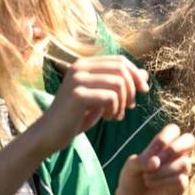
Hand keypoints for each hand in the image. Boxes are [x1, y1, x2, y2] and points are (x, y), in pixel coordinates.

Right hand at [31, 56, 149, 153]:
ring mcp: (77, 79)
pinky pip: (110, 97)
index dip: (136, 74)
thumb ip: (121, 85)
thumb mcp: (102, 99)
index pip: (120, 60)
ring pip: (119, 82)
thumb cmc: (75, 117)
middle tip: (130, 106)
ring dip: (123, 102)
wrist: (49, 134)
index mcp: (84, 64)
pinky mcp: (78, 95)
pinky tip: (108, 118)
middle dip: (132, 88)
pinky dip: (115, 109)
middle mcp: (80, 67)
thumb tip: (145, 74)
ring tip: (116, 115)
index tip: (143, 91)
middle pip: (122, 68)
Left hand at [115, 124, 193, 194]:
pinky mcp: (182, 185)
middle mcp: (175, 155)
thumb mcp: (130, 167)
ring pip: (185, 163)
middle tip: (158, 159)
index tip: (150, 152)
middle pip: (189, 139)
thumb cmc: (132, 179)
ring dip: (163, 170)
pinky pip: (181, 179)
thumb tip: (156, 162)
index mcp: (164, 145)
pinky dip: (164, 181)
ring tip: (146, 178)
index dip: (164, 138)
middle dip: (175, 148)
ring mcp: (180, 170)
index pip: (174, 130)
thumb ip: (141, 161)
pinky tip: (151, 184)